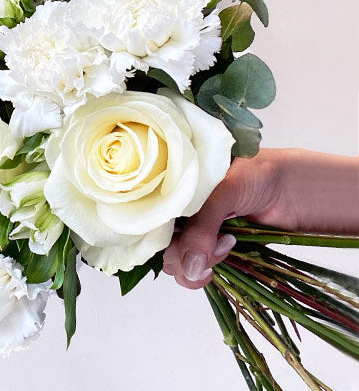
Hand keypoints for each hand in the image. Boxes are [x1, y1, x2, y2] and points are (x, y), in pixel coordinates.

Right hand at [162, 149, 287, 289]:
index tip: (182, 240)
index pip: (150, 220)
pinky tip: (225, 255)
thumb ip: (202, 227)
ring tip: (226, 243)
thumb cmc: (258, 174)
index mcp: (173, 191)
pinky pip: (195, 271)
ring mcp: (195, 233)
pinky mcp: (212, 251)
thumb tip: (189, 266)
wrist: (295, 187)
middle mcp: (179, 213)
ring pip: (176, 263)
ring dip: (197, 263)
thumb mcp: (224, 191)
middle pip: (160, 246)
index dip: (160, 235)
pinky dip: (204, 272)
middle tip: (213, 240)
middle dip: (183, 253)